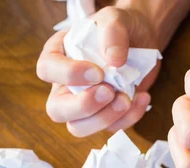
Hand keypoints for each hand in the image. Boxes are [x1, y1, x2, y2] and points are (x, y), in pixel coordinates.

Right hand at [37, 6, 160, 136]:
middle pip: (56, 110)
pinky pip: (110, 128)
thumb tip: (114, 61)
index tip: (97, 72)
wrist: (143, 39)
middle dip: (84, 106)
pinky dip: (128, 118)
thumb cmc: (121, 27)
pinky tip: (142, 97)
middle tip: (109, 92)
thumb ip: (112, 31)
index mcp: (58, 55)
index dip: (69, 75)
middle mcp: (65, 84)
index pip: (47, 70)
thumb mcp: (116, 17)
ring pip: (79, 128)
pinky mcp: (106, 114)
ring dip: (104, 118)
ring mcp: (84, 103)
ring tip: (127, 98)